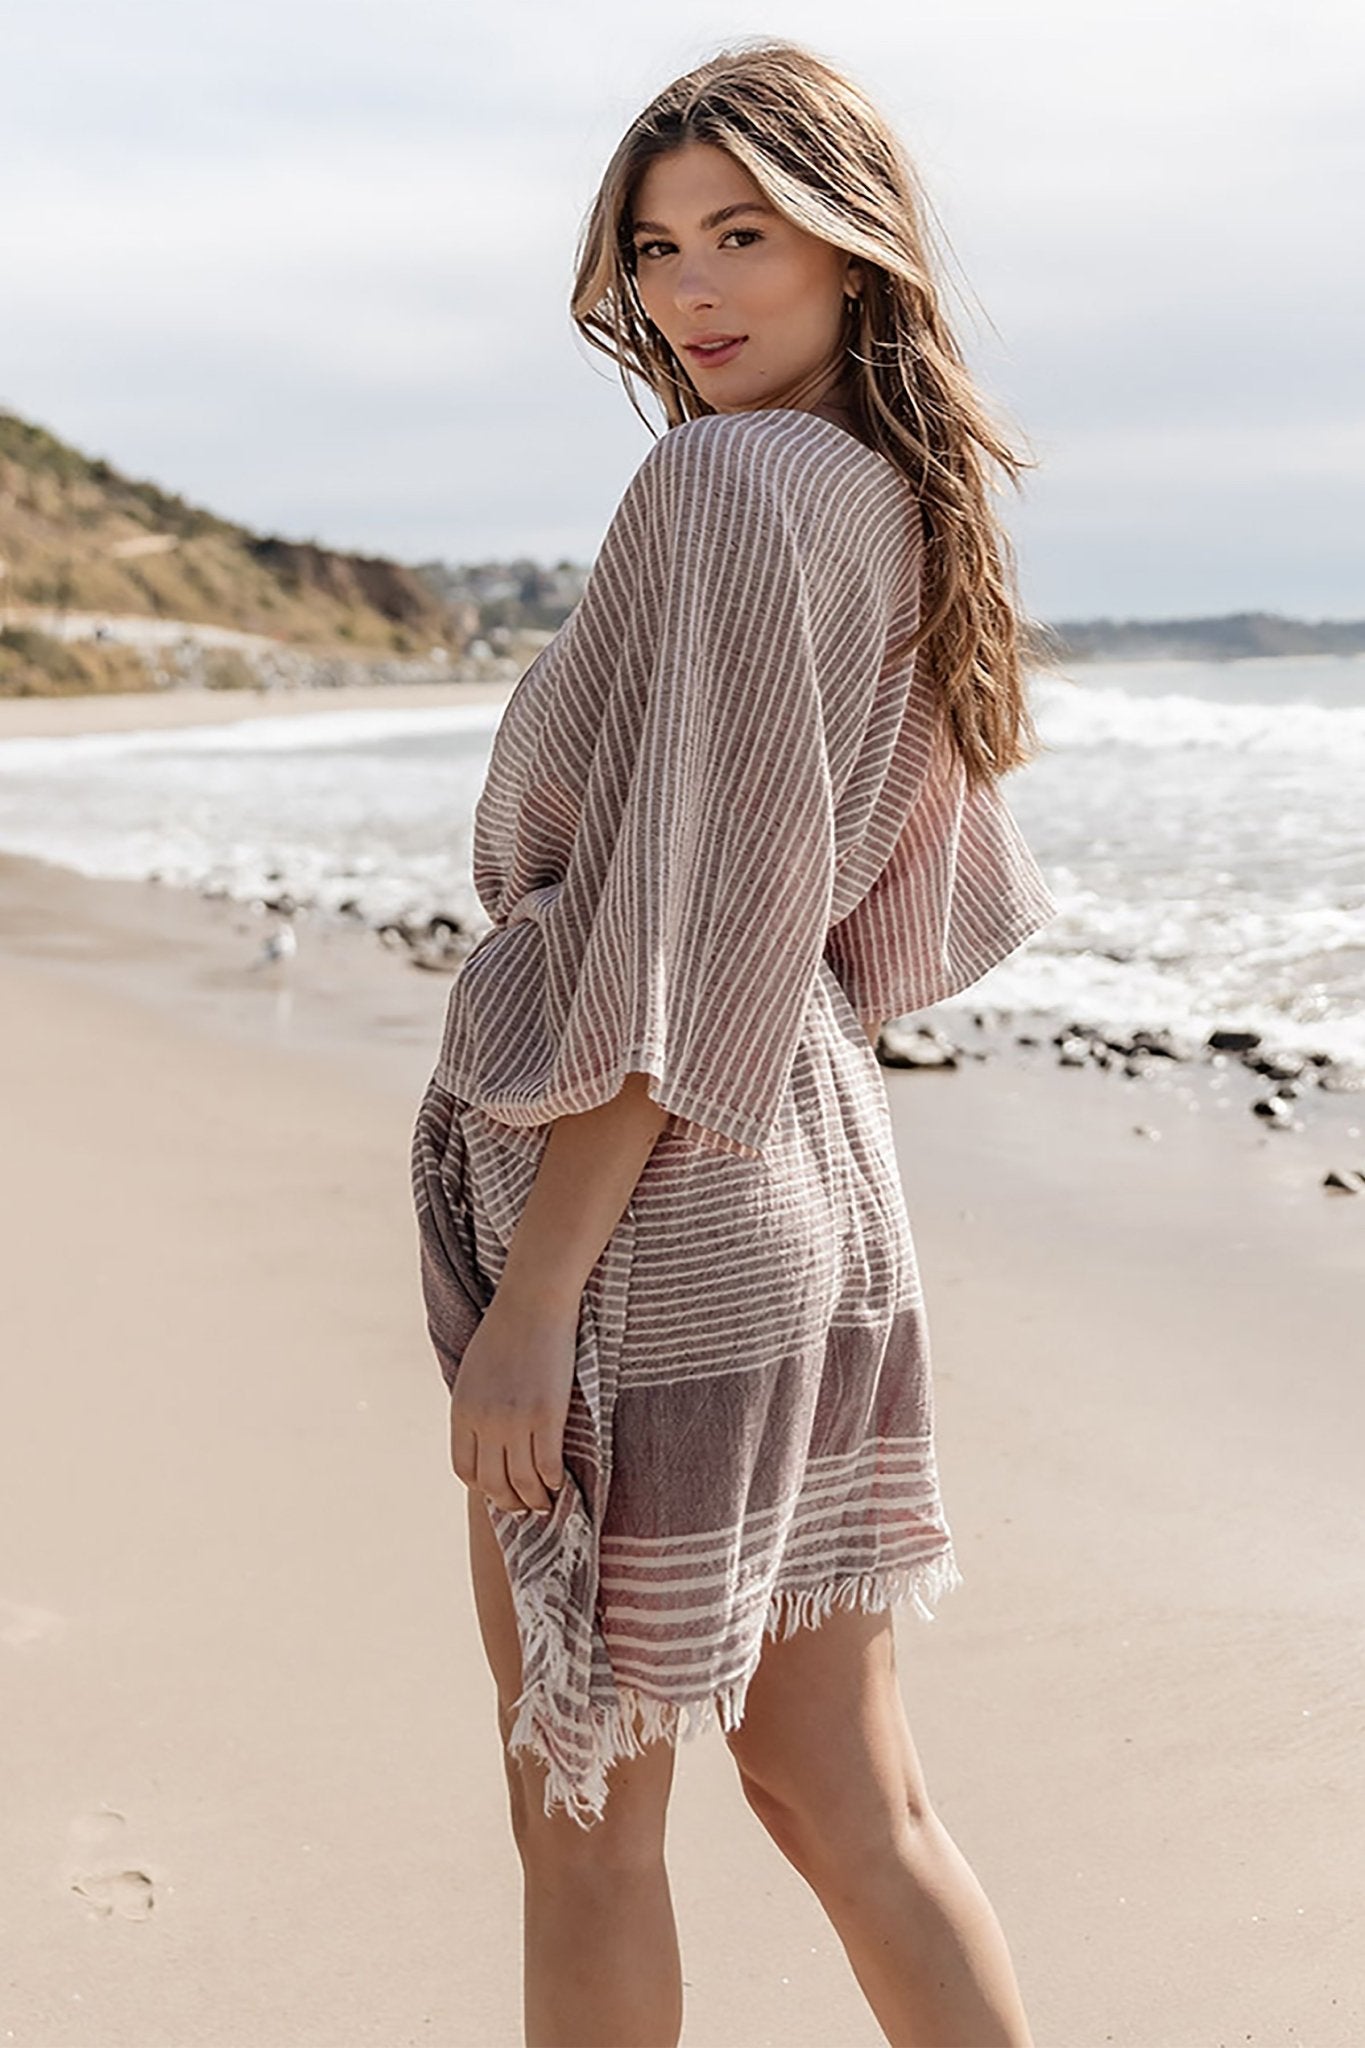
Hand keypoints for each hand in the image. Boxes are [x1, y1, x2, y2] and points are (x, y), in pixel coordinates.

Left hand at [449, 1290, 576, 1514]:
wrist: (532, 1303)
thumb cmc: (506, 1332)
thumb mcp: (473, 1373)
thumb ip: (475, 1408)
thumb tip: (486, 1439)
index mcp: (461, 1411)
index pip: (464, 1469)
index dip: (482, 1487)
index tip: (498, 1490)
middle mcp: (484, 1421)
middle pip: (491, 1483)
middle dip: (508, 1502)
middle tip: (524, 1507)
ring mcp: (515, 1420)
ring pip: (521, 1481)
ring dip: (533, 1500)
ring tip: (544, 1502)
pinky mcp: (547, 1414)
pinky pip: (547, 1465)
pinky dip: (553, 1480)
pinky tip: (559, 1481)